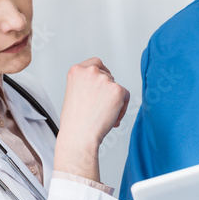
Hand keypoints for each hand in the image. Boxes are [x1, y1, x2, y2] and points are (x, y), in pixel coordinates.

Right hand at [54, 58, 129, 178]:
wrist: (79, 136)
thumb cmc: (74, 122)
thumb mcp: (72, 93)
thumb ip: (84, 84)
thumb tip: (99, 86)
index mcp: (76, 71)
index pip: (96, 63)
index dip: (101, 73)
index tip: (102, 83)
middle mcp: (91, 72)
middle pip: (108, 75)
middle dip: (108, 91)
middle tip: (100, 108)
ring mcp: (105, 80)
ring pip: (117, 88)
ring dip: (114, 101)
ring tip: (102, 116)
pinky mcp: (118, 90)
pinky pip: (126, 97)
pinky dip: (122, 108)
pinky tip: (111, 119)